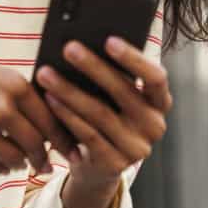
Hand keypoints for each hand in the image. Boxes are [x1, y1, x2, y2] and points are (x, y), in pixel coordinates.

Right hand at [0, 5, 74, 175]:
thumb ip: (16, 99)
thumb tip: (44, 124)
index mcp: (14, 84)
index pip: (53, 118)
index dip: (65, 136)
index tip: (73, 146)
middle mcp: (2, 108)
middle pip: (39, 144)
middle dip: (44, 156)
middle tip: (46, 162)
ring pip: (16, 160)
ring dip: (18, 162)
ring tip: (15, 157)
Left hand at [35, 37, 171, 207]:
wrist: (98, 167)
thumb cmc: (108, 117)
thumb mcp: (117, 99)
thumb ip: (113, 78)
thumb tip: (85, 44)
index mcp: (160, 103)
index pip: (156, 78)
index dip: (134, 59)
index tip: (109, 40)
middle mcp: (154, 126)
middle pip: (123, 92)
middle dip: (93, 67)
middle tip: (69, 48)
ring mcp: (136, 148)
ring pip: (99, 113)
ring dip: (69, 91)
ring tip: (47, 73)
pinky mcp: (115, 164)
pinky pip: (87, 134)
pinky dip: (66, 115)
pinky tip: (50, 99)